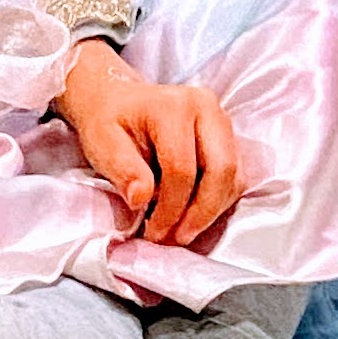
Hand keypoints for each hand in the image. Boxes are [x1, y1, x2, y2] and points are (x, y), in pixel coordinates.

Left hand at [56, 40, 244, 245]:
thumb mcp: (102, 143)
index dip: (171, 207)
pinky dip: (218, 200)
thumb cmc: (109, 121)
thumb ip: (123, 170)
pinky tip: (192, 213)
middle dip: (202, 212)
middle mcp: (206, 107)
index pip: (182, 167)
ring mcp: (221, 120)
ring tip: (182, 230)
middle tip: (178, 238)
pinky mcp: (227, 135)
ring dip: (212, 209)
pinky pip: (235, 175)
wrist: (118, 100)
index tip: (154, 233)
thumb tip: (141, 199)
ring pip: (234, 175)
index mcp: (174, 106)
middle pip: (222, 169)